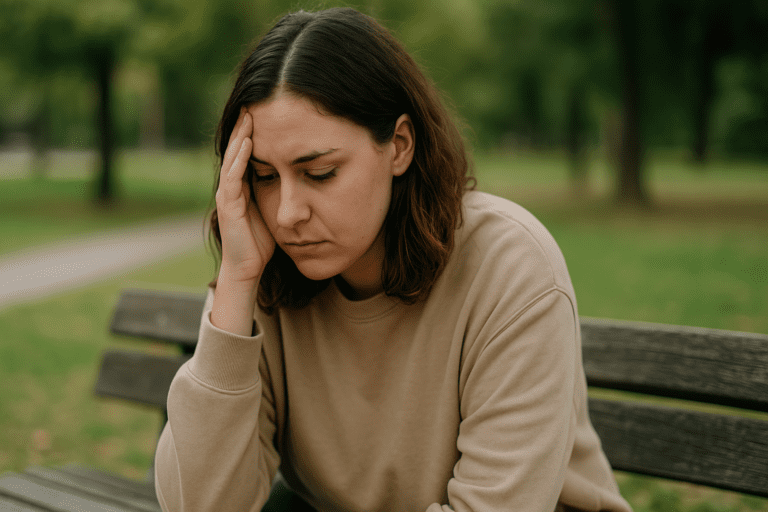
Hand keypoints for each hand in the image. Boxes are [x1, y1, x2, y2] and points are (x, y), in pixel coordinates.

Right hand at [215, 107, 274, 284]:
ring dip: (241, 136)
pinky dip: (239, 159)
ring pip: (233, 158)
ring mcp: (228, 195)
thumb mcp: (273, 210)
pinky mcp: (228, 205)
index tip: (267, 111)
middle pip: (237, 149)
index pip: (247, 152)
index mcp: (243, 186)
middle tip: (254, 101)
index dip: (254, 132)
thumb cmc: (261, 242)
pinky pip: (233, 177)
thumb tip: (298, 176)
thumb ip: (278, 192)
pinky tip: (247, 144)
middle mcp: (232, 187)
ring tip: (249, 115)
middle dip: (245, 126)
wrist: (247, 268)